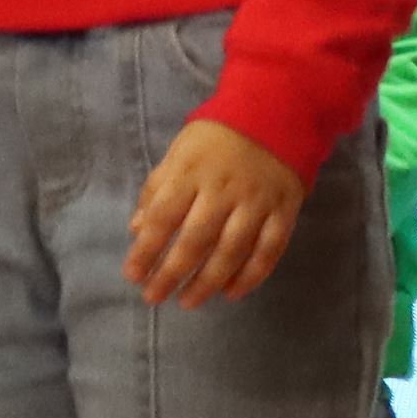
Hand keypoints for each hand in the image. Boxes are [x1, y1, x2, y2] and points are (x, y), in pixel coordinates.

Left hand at [125, 115, 303, 304]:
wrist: (275, 116)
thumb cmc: (216, 139)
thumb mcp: (179, 154)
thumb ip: (157, 190)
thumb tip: (137, 229)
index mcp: (191, 173)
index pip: (164, 217)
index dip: (146, 249)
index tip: (132, 276)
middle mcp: (223, 190)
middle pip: (196, 239)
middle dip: (172, 273)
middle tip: (154, 297)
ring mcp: (256, 202)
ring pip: (232, 250)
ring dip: (208, 281)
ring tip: (188, 301)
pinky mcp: (283, 211)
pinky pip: (269, 250)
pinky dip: (251, 276)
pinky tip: (231, 293)